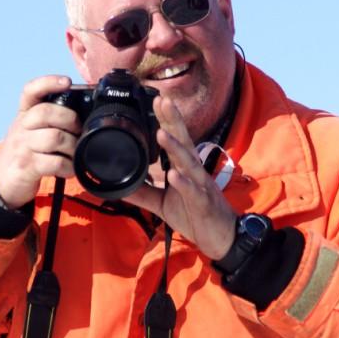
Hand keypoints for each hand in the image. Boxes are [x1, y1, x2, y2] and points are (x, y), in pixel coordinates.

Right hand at [0, 75, 80, 208]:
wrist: (2, 181)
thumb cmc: (25, 152)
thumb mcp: (30, 131)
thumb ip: (50, 120)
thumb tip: (84, 115)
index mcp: (24, 114)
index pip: (31, 91)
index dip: (48, 83)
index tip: (66, 81)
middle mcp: (21, 127)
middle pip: (46, 112)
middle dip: (70, 120)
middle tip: (78, 131)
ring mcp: (22, 147)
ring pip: (54, 137)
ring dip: (72, 146)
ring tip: (74, 152)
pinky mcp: (27, 167)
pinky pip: (55, 163)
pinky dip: (68, 166)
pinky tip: (69, 168)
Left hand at [129, 96, 236, 259]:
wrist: (220, 238)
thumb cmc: (194, 215)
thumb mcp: (162, 203)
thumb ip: (143, 192)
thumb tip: (118, 186)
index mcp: (184, 168)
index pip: (176, 138)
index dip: (167, 119)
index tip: (157, 99)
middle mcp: (193, 171)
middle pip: (183, 141)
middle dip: (173, 121)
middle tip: (162, 100)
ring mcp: (200, 186)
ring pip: (188, 163)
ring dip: (175, 148)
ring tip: (161, 133)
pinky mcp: (203, 203)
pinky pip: (193, 191)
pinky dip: (183, 183)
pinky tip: (174, 175)